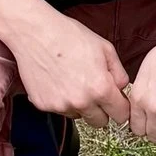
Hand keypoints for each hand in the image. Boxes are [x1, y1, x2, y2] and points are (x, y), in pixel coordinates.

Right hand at [10, 9, 132, 125]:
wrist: (35, 33)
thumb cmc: (69, 35)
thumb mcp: (105, 48)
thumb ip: (119, 74)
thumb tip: (121, 89)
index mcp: (100, 88)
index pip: (120, 115)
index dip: (121, 107)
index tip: (117, 102)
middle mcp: (81, 102)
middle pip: (100, 122)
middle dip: (101, 110)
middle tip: (94, 91)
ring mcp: (60, 105)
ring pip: (79, 116)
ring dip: (80, 106)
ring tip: (73, 81)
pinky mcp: (43, 105)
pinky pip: (60, 110)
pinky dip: (61, 100)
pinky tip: (58, 81)